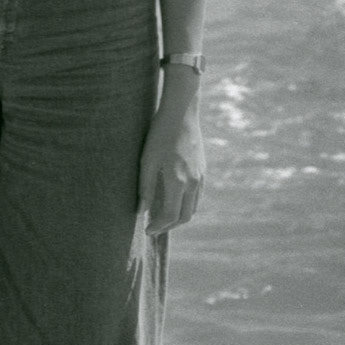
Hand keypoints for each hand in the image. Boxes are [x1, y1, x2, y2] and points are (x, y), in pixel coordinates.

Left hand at [137, 90, 204, 234]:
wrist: (181, 114)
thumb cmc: (159, 135)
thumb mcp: (146, 161)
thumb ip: (144, 188)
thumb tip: (141, 211)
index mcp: (178, 181)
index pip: (170, 215)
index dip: (158, 226)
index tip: (147, 230)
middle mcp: (193, 182)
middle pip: (185, 216)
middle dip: (169, 226)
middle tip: (153, 227)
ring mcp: (200, 177)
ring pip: (193, 208)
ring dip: (178, 216)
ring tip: (161, 216)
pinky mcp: (203, 171)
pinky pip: (197, 196)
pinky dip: (186, 205)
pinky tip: (173, 201)